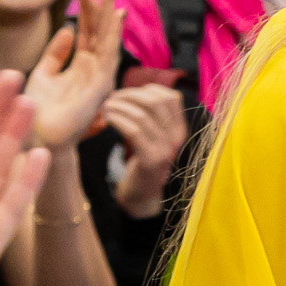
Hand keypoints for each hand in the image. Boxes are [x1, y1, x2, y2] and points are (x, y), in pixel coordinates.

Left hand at [23, 0, 123, 151]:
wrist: (36, 138)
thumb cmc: (38, 110)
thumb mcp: (43, 73)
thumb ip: (56, 53)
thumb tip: (68, 29)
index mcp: (81, 66)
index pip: (87, 32)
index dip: (87, 10)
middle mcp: (93, 71)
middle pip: (100, 34)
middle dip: (101, 9)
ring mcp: (99, 80)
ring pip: (108, 43)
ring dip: (110, 18)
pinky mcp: (100, 89)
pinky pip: (109, 58)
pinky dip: (113, 37)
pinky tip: (114, 19)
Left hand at [98, 84, 187, 218]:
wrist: (142, 195)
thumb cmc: (141, 161)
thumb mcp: (152, 136)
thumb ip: (149, 117)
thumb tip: (132, 92)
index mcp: (179, 129)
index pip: (170, 97)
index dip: (147, 90)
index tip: (128, 93)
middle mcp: (177, 138)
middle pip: (157, 102)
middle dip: (131, 95)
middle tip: (112, 98)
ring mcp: (166, 149)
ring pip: (142, 115)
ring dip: (120, 106)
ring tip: (105, 107)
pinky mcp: (151, 160)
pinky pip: (134, 130)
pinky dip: (118, 120)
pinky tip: (107, 119)